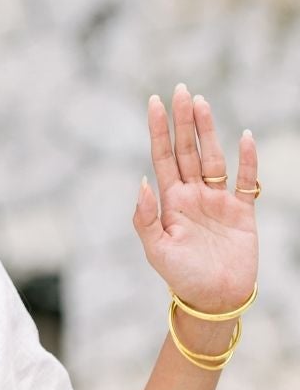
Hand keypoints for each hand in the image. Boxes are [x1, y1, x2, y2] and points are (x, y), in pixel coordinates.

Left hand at [132, 83, 258, 312]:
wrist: (214, 300)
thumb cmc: (181, 278)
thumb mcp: (156, 250)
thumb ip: (145, 218)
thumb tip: (142, 182)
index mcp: (170, 202)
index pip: (162, 157)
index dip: (159, 130)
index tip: (154, 102)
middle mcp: (193, 195)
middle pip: (187, 149)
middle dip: (183, 120)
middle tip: (180, 89)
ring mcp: (218, 201)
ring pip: (212, 157)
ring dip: (208, 131)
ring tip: (201, 103)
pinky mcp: (242, 211)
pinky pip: (246, 179)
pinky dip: (247, 159)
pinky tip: (244, 137)